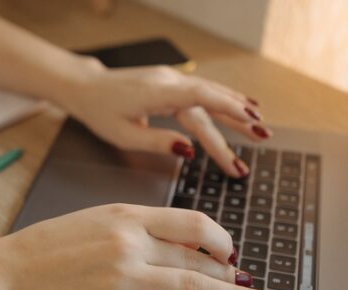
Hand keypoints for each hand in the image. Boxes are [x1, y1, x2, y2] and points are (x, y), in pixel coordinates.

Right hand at [0, 204, 273, 289]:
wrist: (17, 269)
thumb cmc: (55, 243)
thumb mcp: (100, 218)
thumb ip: (142, 227)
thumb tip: (186, 244)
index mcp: (129, 215)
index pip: (193, 223)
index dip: (222, 239)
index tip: (230, 252)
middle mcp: (131, 243)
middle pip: (198, 258)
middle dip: (229, 273)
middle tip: (247, 284)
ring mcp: (123, 278)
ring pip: (192, 288)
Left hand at [55, 62, 271, 177]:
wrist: (86, 87)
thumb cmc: (100, 112)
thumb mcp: (123, 136)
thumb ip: (157, 143)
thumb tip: (189, 151)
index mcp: (156, 94)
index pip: (200, 98)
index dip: (229, 109)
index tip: (251, 121)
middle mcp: (169, 82)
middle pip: (209, 103)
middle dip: (237, 122)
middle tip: (262, 137)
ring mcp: (171, 80)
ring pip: (209, 97)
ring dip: (235, 110)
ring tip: (259, 127)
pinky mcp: (171, 83)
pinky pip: (202, 93)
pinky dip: (222, 101)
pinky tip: (241, 106)